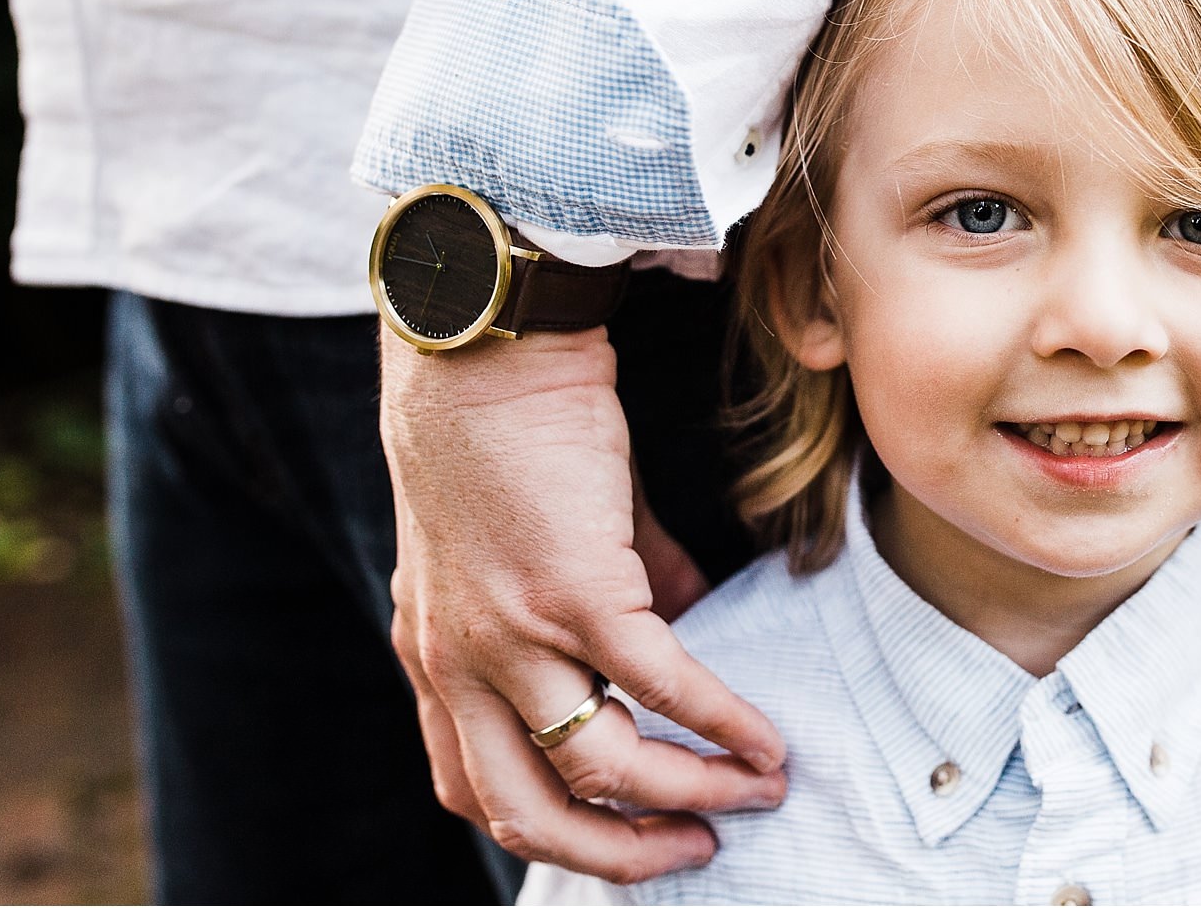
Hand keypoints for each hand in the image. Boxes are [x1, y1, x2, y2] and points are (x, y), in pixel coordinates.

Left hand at [380, 324, 786, 881]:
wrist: (485, 348)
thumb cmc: (507, 428)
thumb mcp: (533, 533)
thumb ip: (600, 593)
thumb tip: (685, 617)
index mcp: (436, 656)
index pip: (474, 787)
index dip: (552, 827)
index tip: (624, 830)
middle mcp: (459, 662)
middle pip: (530, 810)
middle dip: (622, 852)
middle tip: (696, 847)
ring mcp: (512, 632)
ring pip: (602, 765)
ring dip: (688, 795)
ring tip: (754, 790)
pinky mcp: (572, 589)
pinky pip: (660, 685)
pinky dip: (722, 723)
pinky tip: (764, 735)